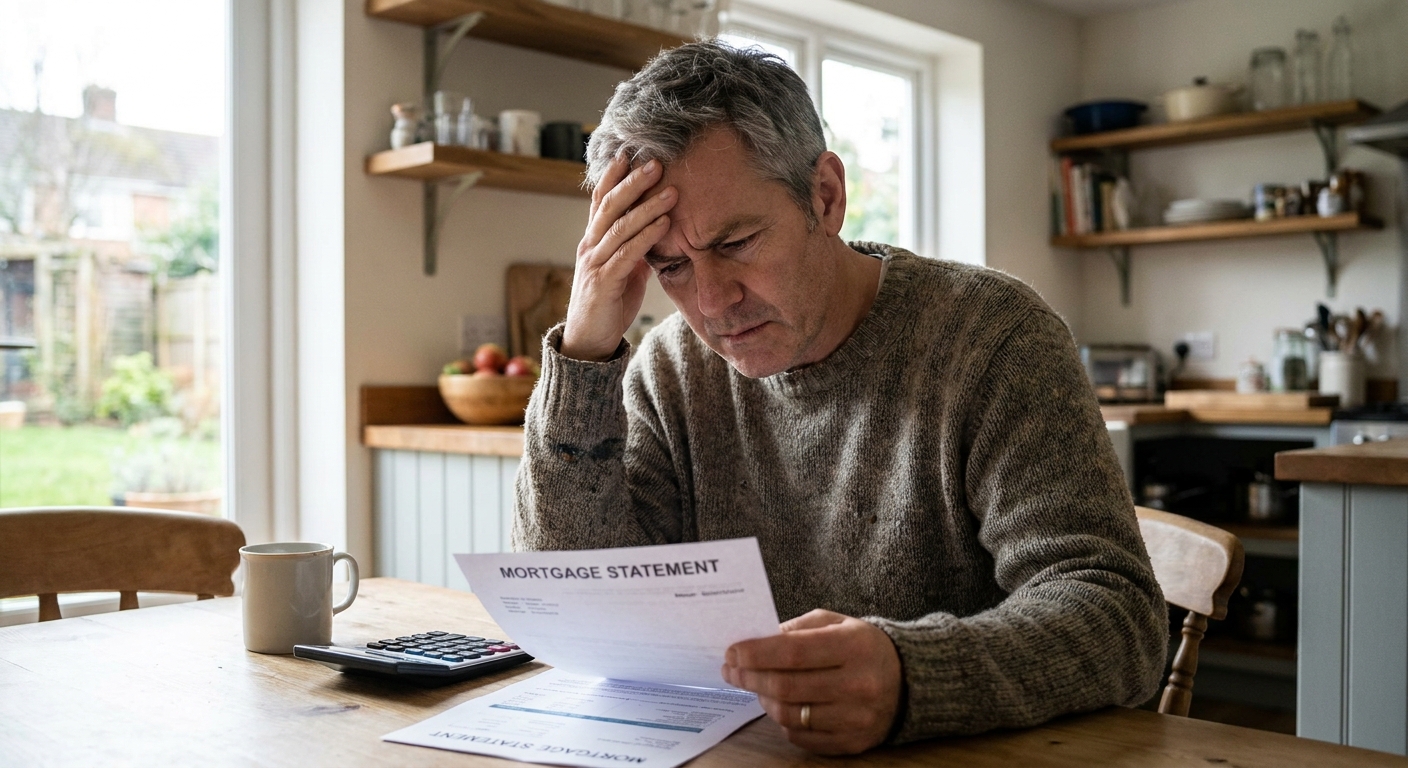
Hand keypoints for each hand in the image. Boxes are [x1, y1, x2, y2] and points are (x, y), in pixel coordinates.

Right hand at [561, 153, 676, 360]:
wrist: (589, 343)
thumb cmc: (609, 304)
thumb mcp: (625, 270)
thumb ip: (636, 248)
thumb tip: (657, 229)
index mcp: (593, 241)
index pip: (601, 201)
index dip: (613, 176)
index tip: (629, 152)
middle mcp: (590, 247)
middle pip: (609, 206)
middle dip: (632, 182)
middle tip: (655, 162)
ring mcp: (594, 264)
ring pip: (619, 227)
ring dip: (647, 207)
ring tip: (670, 191)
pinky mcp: (603, 283)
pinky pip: (627, 254)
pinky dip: (647, 237)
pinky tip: (664, 224)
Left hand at [721, 609, 901, 754]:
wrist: (909, 681)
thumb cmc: (863, 646)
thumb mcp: (837, 623)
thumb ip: (797, 629)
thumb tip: (755, 642)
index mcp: (854, 646)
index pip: (792, 653)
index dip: (756, 653)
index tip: (732, 652)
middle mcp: (858, 684)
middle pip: (786, 686)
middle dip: (750, 677)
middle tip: (731, 669)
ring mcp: (856, 718)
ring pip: (790, 715)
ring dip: (763, 699)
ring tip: (756, 685)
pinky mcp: (853, 742)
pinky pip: (801, 737)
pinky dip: (783, 721)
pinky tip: (779, 704)